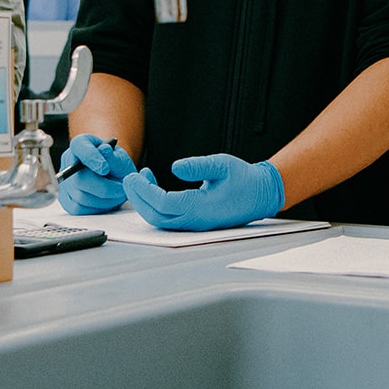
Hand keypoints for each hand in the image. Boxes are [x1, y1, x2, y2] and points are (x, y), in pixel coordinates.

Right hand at [57, 134, 136, 214]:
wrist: (113, 176)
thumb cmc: (115, 164)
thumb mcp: (120, 157)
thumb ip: (113, 156)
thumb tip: (105, 150)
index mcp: (80, 144)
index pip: (79, 147)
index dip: (91, 158)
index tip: (105, 168)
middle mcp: (68, 161)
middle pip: (79, 178)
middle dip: (104, 187)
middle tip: (122, 190)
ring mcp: (65, 182)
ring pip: (81, 197)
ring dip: (104, 200)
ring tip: (118, 195)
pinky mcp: (66, 200)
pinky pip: (80, 209)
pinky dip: (97, 208)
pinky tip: (107, 201)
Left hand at [123, 154, 283, 230]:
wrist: (261, 195)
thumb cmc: (243, 178)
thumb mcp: (222, 164)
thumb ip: (198, 166)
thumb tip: (175, 167)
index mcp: (201, 208)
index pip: (163, 204)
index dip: (144, 191)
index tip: (133, 175)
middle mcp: (196, 220)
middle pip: (156, 216)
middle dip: (138, 198)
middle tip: (128, 178)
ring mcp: (195, 223)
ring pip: (160, 219)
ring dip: (144, 201)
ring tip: (139, 177)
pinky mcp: (194, 220)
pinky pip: (168, 217)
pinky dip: (154, 202)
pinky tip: (153, 183)